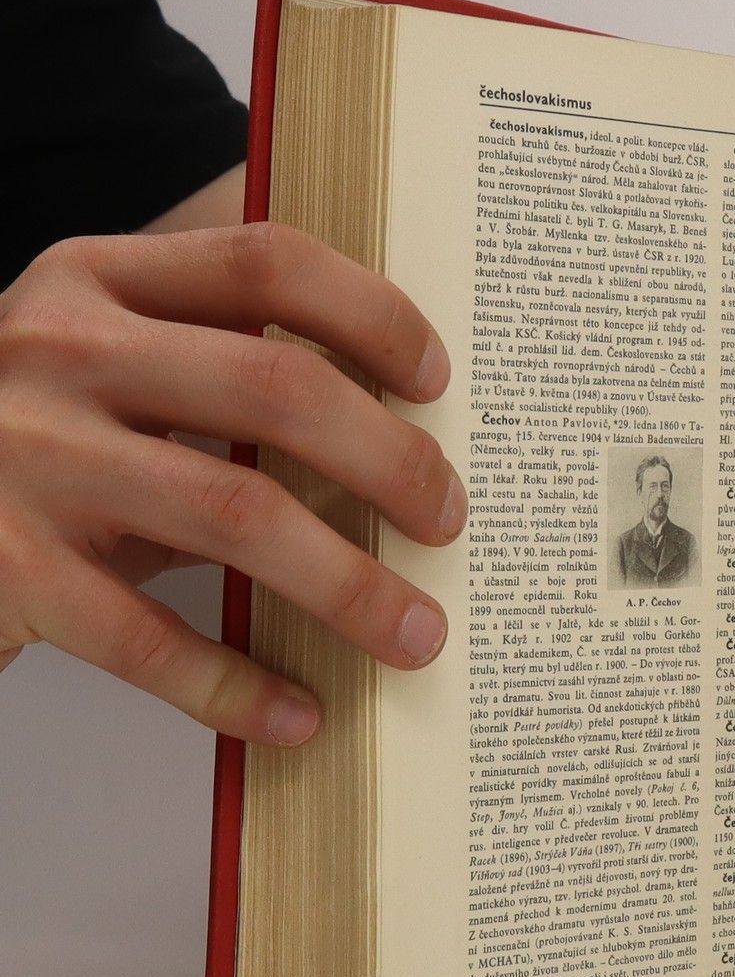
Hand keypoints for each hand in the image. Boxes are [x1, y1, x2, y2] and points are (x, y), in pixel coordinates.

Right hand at [0, 222, 464, 745]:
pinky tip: (298, 713)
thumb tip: (398, 435)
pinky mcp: (9, 568)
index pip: (268, 263)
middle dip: (392, 461)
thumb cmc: (30, 438)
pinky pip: (149, 638)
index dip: (373, 317)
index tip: (436, 381)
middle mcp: (59, 353)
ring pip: (237, 512)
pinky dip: (238, 685)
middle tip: (449, 520)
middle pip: (277, 387)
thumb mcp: (99, 363)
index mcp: (97, 281)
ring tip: (416, 633)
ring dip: (349, 585)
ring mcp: (29, 458)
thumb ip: (212, 363)